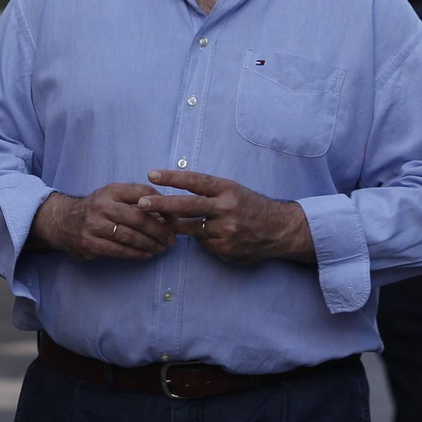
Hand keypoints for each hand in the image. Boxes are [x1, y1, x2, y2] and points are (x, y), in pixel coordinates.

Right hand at [29, 185, 176, 260]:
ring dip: (150, 244)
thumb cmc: (96, 208)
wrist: (61, 220)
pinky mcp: (90, 243)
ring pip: (130, 236)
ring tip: (162, 248)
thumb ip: (136, 201)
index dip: (162, 205)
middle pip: (139, 217)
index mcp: (112, 190)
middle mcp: (102, 205)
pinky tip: (147, 254)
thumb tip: (167, 213)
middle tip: (172, 239)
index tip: (174, 217)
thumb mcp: (112, 196)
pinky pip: (119, 250)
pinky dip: (137, 253)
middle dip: (160, 230)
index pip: (143, 193)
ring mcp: (94, 225)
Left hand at [138, 170, 312, 264]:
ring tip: (172, 223)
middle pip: (187, 205)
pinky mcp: (225, 248)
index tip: (152, 173)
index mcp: (227, 189)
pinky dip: (203, 240)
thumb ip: (208, 193)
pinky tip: (215, 237)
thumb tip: (177, 195)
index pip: (195, 181)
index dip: (172, 177)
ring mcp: (226, 229)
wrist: (279, 229)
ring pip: (191, 228)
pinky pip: (203, 244)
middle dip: (162, 204)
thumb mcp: (233, 191)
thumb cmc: (250, 206)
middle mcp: (226, 207)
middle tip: (142, 203)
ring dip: (180, 227)